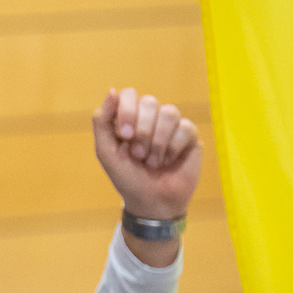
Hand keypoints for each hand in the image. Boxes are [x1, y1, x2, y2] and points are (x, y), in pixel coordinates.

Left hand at [92, 87, 202, 219]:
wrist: (151, 202)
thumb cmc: (127, 178)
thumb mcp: (106, 152)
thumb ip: (102, 121)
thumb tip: (112, 90)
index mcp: (129, 118)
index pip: (129, 94)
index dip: (127, 112)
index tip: (124, 136)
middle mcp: (150, 117)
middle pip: (149, 101)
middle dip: (142, 131)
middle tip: (138, 155)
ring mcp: (171, 125)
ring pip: (169, 112)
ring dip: (157, 142)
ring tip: (152, 162)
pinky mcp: (190, 136)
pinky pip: (186, 127)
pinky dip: (173, 148)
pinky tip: (168, 161)